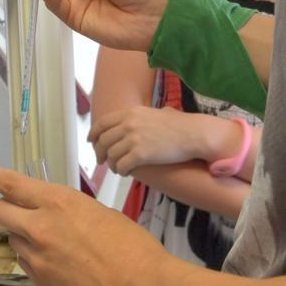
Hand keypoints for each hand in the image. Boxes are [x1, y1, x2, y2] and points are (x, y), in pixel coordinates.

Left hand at [0, 162, 170, 285]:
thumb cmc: (133, 249)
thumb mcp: (101, 215)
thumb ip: (70, 213)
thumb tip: (59, 219)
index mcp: (58, 203)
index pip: (11, 184)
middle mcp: (41, 229)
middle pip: (1, 214)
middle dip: (8, 211)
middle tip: (24, 215)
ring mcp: (39, 261)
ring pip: (15, 243)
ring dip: (27, 240)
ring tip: (61, 248)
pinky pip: (30, 269)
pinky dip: (41, 265)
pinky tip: (69, 270)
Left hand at [89, 105, 220, 173]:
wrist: (193, 134)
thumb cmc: (181, 125)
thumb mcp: (158, 112)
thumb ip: (148, 115)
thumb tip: (158, 113)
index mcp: (130, 112)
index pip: (103, 123)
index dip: (94, 134)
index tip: (92, 141)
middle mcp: (129, 124)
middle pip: (103, 141)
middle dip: (99, 153)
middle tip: (102, 161)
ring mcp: (134, 139)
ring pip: (111, 155)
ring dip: (112, 164)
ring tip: (118, 168)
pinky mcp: (140, 155)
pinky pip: (121, 166)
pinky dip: (121, 171)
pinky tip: (126, 173)